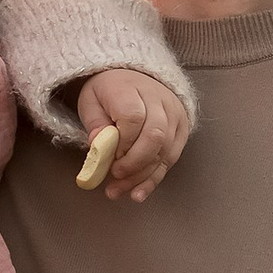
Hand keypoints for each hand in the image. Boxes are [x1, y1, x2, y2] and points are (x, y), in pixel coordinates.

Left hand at [77, 66, 190, 201]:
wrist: (134, 78)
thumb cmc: (108, 93)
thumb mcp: (91, 101)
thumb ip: (94, 123)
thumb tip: (98, 146)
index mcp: (131, 87)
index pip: (132, 117)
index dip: (121, 142)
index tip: (107, 156)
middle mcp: (158, 99)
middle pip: (155, 135)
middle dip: (134, 163)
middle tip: (114, 175)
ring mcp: (174, 115)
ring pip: (164, 150)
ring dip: (141, 177)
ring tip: (118, 191)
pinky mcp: (182, 130)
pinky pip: (171, 159)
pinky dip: (153, 179)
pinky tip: (138, 193)